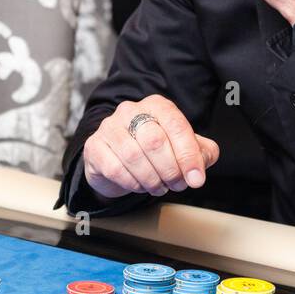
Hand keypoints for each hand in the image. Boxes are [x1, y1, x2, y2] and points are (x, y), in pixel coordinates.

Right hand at [82, 95, 219, 198]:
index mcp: (157, 106)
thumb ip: (200, 154)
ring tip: (159, 187)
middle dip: (170, 170)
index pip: (176, 125)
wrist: (119, 160)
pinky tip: (140, 185)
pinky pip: (114, 168)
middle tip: (177, 185)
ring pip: (134, 156)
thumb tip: (197, 174)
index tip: (196, 179)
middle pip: (154, 141)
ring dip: (152, 179)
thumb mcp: (183, 149)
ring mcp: (109, 126)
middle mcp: (131, 110)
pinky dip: (132, 183)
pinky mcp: (94, 146)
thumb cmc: (155, 152)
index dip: (188, 155)